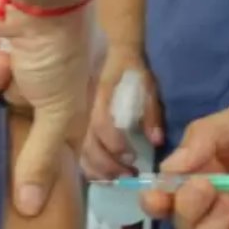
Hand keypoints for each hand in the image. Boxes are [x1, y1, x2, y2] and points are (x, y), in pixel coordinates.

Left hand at [0, 0, 91, 215]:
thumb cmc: (59, 51)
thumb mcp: (61, 112)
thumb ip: (42, 159)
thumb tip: (30, 210)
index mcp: (66, 83)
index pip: (47, 127)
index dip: (35, 144)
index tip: (26, 159)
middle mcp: (34, 69)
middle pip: (6, 112)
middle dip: (9, 104)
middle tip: (14, 96)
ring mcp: (2, 50)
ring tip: (5, 57)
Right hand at [81, 47, 162, 179]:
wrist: (108, 49)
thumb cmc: (129, 69)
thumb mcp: (146, 84)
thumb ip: (151, 112)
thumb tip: (156, 141)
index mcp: (99, 96)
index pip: (102, 125)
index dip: (116, 145)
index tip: (132, 158)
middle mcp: (82, 109)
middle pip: (88, 145)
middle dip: (108, 165)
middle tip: (128, 174)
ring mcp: (74, 117)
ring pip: (78, 151)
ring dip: (96, 170)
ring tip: (115, 179)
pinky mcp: (72, 124)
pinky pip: (74, 150)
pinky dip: (86, 166)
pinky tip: (99, 175)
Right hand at [142, 96, 228, 228]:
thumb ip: (205, 139)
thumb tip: (169, 169)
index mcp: (209, 169)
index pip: (170, 195)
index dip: (157, 200)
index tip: (156, 195)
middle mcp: (222, 202)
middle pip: (183, 225)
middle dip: (184, 208)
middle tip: (205, 186)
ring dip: (206, 228)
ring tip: (228, 199)